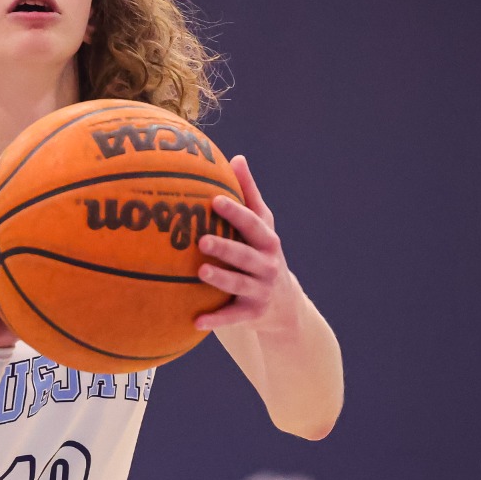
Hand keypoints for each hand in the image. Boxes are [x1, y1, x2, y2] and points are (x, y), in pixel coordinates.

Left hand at [194, 156, 293, 331]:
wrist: (284, 305)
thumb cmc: (264, 254)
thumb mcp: (263, 227)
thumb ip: (249, 195)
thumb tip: (236, 158)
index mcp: (268, 241)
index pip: (252, 224)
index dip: (235, 212)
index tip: (214, 200)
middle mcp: (267, 265)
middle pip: (246, 255)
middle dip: (226, 247)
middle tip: (202, 240)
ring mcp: (261, 291)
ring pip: (239, 284)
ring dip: (221, 279)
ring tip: (200, 272)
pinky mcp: (252, 314)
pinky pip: (232, 317)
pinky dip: (216, 319)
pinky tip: (195, 321)